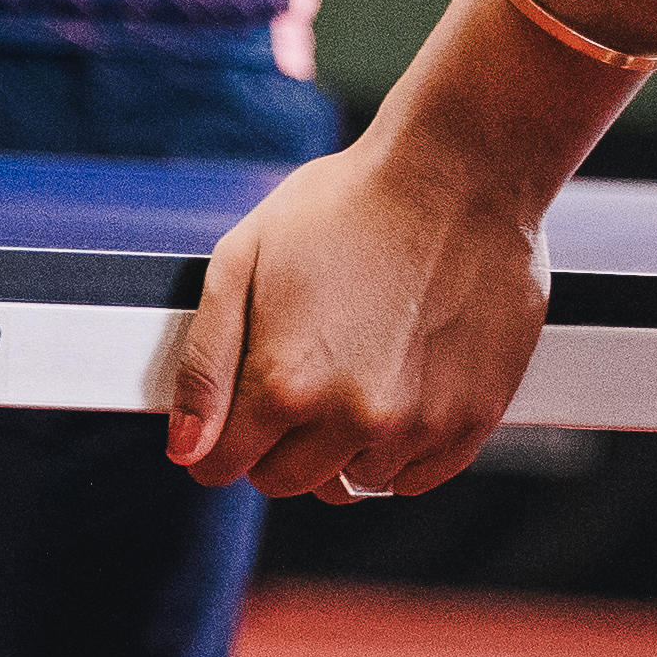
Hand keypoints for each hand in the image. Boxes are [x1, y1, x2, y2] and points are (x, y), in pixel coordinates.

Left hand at [159, 125, 552, 501]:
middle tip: (304, 369)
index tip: (242, 403)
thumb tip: (185, 449)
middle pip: (285, 482)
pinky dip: (401, 450)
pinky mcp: (471, 422)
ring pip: (352, 484)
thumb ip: (204, 365)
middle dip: (279, 440)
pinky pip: (415, 478)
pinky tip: (403, 385)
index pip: (220, 467)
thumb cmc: (348, 203)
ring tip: (361, 365)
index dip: (222, 435)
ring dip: (344, 445)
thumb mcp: (244, 258)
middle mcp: (353, 418)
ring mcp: (417, 426)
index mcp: (285, 382)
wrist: (462, 172)